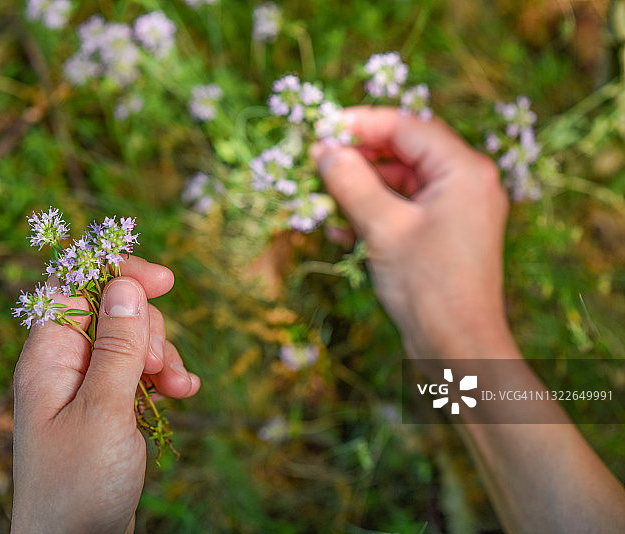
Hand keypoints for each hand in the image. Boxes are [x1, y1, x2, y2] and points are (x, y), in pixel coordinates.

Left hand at [11, 257, 199, 533]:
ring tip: (177, 389)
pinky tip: (181, 394)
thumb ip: (117, 346)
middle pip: (114, 312)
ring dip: (162, 358)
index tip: (164, 281)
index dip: (118, 275)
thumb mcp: (104, 409)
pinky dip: (162, 379)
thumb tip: (124, 285)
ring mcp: (87, 387)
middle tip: (156, 368)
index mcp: (48, 356)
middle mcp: (65, 365)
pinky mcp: (107, 408)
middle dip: (148, 330)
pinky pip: (139, 375)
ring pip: (132, 343)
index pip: (77, 286)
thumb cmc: (79, 483)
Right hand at [313, 107, 516, 361]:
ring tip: (323, 199)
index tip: (322, 129)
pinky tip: (342, 227)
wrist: (458, 347)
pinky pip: (403, 208)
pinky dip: (373, 211)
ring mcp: (455, 209)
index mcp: (463, 170)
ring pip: (399, 181)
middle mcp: (465, 182)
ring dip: (360, 188)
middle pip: (403, 152)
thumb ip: (352, 182)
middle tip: (316, 164)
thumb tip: (325, 150)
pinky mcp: (442, 233)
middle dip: (358, 158)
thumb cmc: (427, 285)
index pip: (407, 127)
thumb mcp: (383, 228)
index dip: (361, 123)